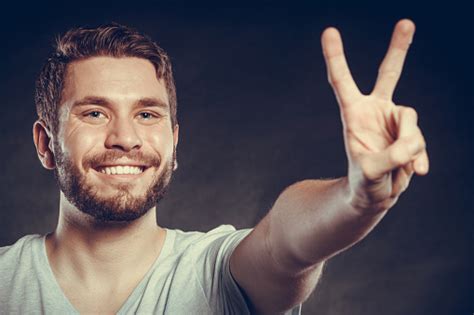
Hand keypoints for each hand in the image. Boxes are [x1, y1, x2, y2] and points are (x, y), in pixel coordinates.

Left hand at [321, 19, 428, 213]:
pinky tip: (414, 171)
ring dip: (410, 147)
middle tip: (407, 22)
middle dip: (399, 49)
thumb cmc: (364, 182)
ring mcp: (395, 121)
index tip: (329, 31)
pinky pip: (422, 140)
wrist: (376, 194)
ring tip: (399, 166)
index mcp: (353, 113)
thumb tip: (412, 147)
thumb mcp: (369, 173)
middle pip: (389, 74)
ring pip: (412, 122)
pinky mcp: (410, 133)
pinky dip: (420, 158)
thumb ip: (390, 158)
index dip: (336, 57)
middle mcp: (375, 111)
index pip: (342, 82)